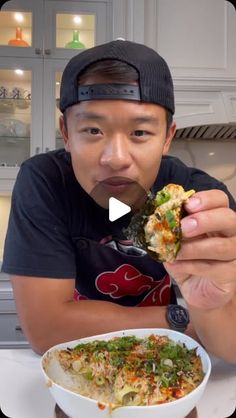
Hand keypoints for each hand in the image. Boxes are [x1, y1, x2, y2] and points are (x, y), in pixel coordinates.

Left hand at [164, 189, 235, 308]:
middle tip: (183, 227)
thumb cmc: (188, 261)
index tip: (187, 205)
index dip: (206, 199)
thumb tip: (158, 219)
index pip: (220, 199)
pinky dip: (191, 266)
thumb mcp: (176, 241)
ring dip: (193, 248)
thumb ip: (171, 228)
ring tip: (175, 252)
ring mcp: (235, 254)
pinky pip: (214, 268)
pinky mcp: (232, 275)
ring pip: (221, 246)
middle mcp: (231, 233)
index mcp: (217, 218)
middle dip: (205, 220)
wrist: (197, 291)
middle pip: (229, 218)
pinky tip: (176, 265)